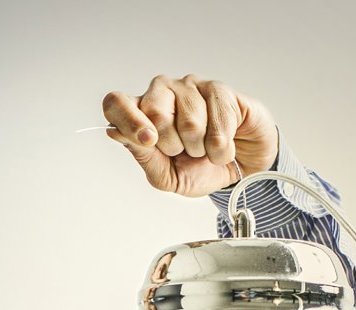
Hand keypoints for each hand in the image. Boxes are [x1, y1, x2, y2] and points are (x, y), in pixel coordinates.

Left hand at [102, 76, 277, 196]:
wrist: (240, 170)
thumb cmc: (200, 170)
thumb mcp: (168, 177)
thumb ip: (143, 157)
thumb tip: (115, 132)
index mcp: (141, 116)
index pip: (116, 103)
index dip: (126, 118)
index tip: (147, 140)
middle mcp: (161, 94)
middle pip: (153, 111)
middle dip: (173, 145)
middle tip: (185, 152)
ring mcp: (189, 87)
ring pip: (189, 121)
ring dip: (201, 147)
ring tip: (205, 148)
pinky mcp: (218, 89)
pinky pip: (218, 123)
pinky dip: (221, 147)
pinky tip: (223, 145)